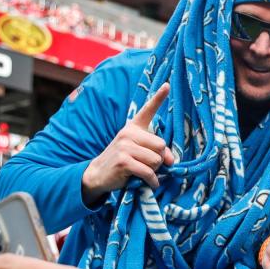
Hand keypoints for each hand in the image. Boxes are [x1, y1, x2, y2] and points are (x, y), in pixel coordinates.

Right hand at [81, 83, 174, 204]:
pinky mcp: (123, 161)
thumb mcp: (139, 152)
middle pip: (161, 145)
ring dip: (155, 170)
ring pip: (156, 160)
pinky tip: (150, 183)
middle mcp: (128, 133)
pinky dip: (152, 181)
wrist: (98, 173)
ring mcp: (124, 146)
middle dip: (160, 159)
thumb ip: (158, 152)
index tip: (168, 85)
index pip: (148, 110)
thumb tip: (171, 161)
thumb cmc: (124, 162)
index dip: (158, 97)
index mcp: (133, 127)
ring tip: (144, 171)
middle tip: (148, 164)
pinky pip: (148, 172)